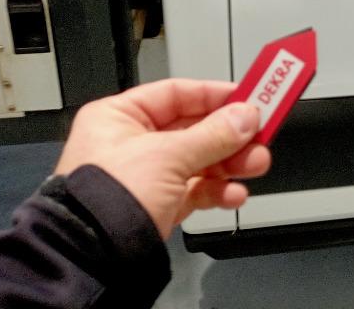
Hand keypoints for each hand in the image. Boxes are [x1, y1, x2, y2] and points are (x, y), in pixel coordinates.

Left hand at [54, 79, 270, 238]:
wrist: (93, 259)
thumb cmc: (106, 200)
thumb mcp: (168, 156)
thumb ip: (213, 134)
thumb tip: (245, 117)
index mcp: (119, 117)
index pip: (177, 93)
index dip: (215, 95)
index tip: (249, 97)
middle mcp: (130, 143)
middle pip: (194, 128)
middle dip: (230, 135)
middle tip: (260, 134)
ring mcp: (145, 175)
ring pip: (199, 160)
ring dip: (231, 163)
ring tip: (256, 164)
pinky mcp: (157, 205)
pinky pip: (196, 190)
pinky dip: (217, 191)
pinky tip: (234, 194)